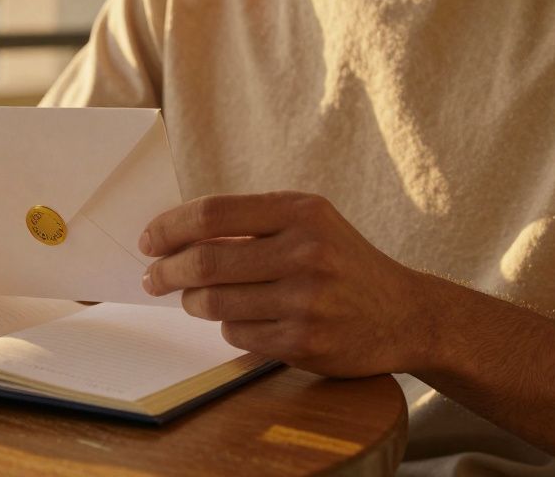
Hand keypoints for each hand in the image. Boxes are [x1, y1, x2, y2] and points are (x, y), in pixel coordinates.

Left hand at [139, 192, 428, 377]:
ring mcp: (306, 300)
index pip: (213, 214)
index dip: (169, 227)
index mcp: (301, 212)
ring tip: (194, 298)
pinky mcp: (304, 341)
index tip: (149, 241)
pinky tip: (240, 319)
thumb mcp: (308, 224)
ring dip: (193, 301)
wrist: (406, 314)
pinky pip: (237, 334)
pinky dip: (228, 326)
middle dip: (167, 271)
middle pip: (206, 261)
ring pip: (215, 302)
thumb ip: (250, 224)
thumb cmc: (342, 262)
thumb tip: (174, 235)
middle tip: (154, 278)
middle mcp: (306, 252)